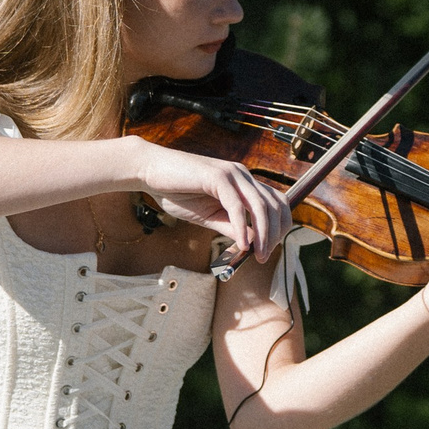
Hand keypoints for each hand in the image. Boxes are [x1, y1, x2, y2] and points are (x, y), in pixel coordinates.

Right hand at [128, 140, 288, 261]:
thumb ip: (230, 226)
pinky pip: (236, 205)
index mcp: (243, 183)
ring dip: (263, 234)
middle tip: (263, 257)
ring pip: (260, 206)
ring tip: (257, 255)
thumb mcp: (209, 216)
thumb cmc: (177, 192)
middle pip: (274, 205)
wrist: (149, 172)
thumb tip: (252, 243)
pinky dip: (242, 227)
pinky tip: (242, 244)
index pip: (276, 202)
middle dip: (275, 234)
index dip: (279, 227)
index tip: (268, 249)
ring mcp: (232, 173)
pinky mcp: (217, 176)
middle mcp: (242, 175)